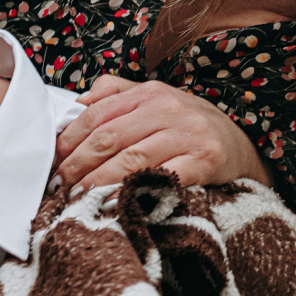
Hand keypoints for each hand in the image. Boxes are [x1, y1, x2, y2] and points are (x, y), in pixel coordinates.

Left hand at [53, 75, 273, 192]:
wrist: (242, 144)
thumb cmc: (189, 125)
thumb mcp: (157, 99)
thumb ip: (117, 93)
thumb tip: (78, 102)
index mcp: (150, 93)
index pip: (98, 114)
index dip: (70, 139)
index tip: (52, 161)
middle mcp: (168, 110)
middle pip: (109, 137)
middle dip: (77, 164)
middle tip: (58, 185)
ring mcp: (188, 135)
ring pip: (130, 160)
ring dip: (98, 182)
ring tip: (78, 197)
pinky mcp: (204, 162)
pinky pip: (162, 179)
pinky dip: (135, 191)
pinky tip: (116, 203)